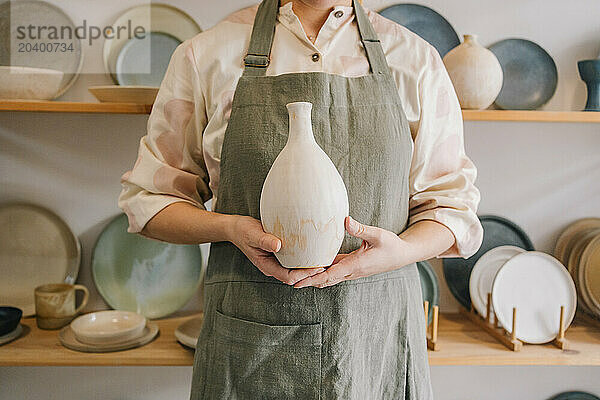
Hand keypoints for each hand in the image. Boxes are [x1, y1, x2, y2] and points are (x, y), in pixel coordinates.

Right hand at [227, 215, 325, 284]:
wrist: (237, 227)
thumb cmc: (244, 231)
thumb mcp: (252, 234)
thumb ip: (264, 240)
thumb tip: (278, 245)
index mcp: (267, 266)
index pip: (289, 277)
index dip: (303, 275)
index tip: (316, 268)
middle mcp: (274, 266)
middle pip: (295, 276)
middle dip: (310, 273)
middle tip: (326, 264)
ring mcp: (277, 260)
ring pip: (296, 268)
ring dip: (309, 266)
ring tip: (323, 259)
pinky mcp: (280, 253)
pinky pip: (294, 259)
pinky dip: (304, 257)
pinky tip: (314, 249)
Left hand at [293, 216, 408, 287]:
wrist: (402, 255)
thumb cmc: (391, 245)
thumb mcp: (378, 235)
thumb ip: (361, 229)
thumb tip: (345, 220)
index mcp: (354, 266)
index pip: (329, 275)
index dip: (312, 279)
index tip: (296, 281)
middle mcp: (350, 271)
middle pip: (324, 280)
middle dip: (306, 281)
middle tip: (286, 279)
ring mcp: (350, 271)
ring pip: (327, 277)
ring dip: (312, 277)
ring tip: (293, 274)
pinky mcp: (351, 266)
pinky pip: (332, 271)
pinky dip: (320, 271)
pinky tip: (310, 265)